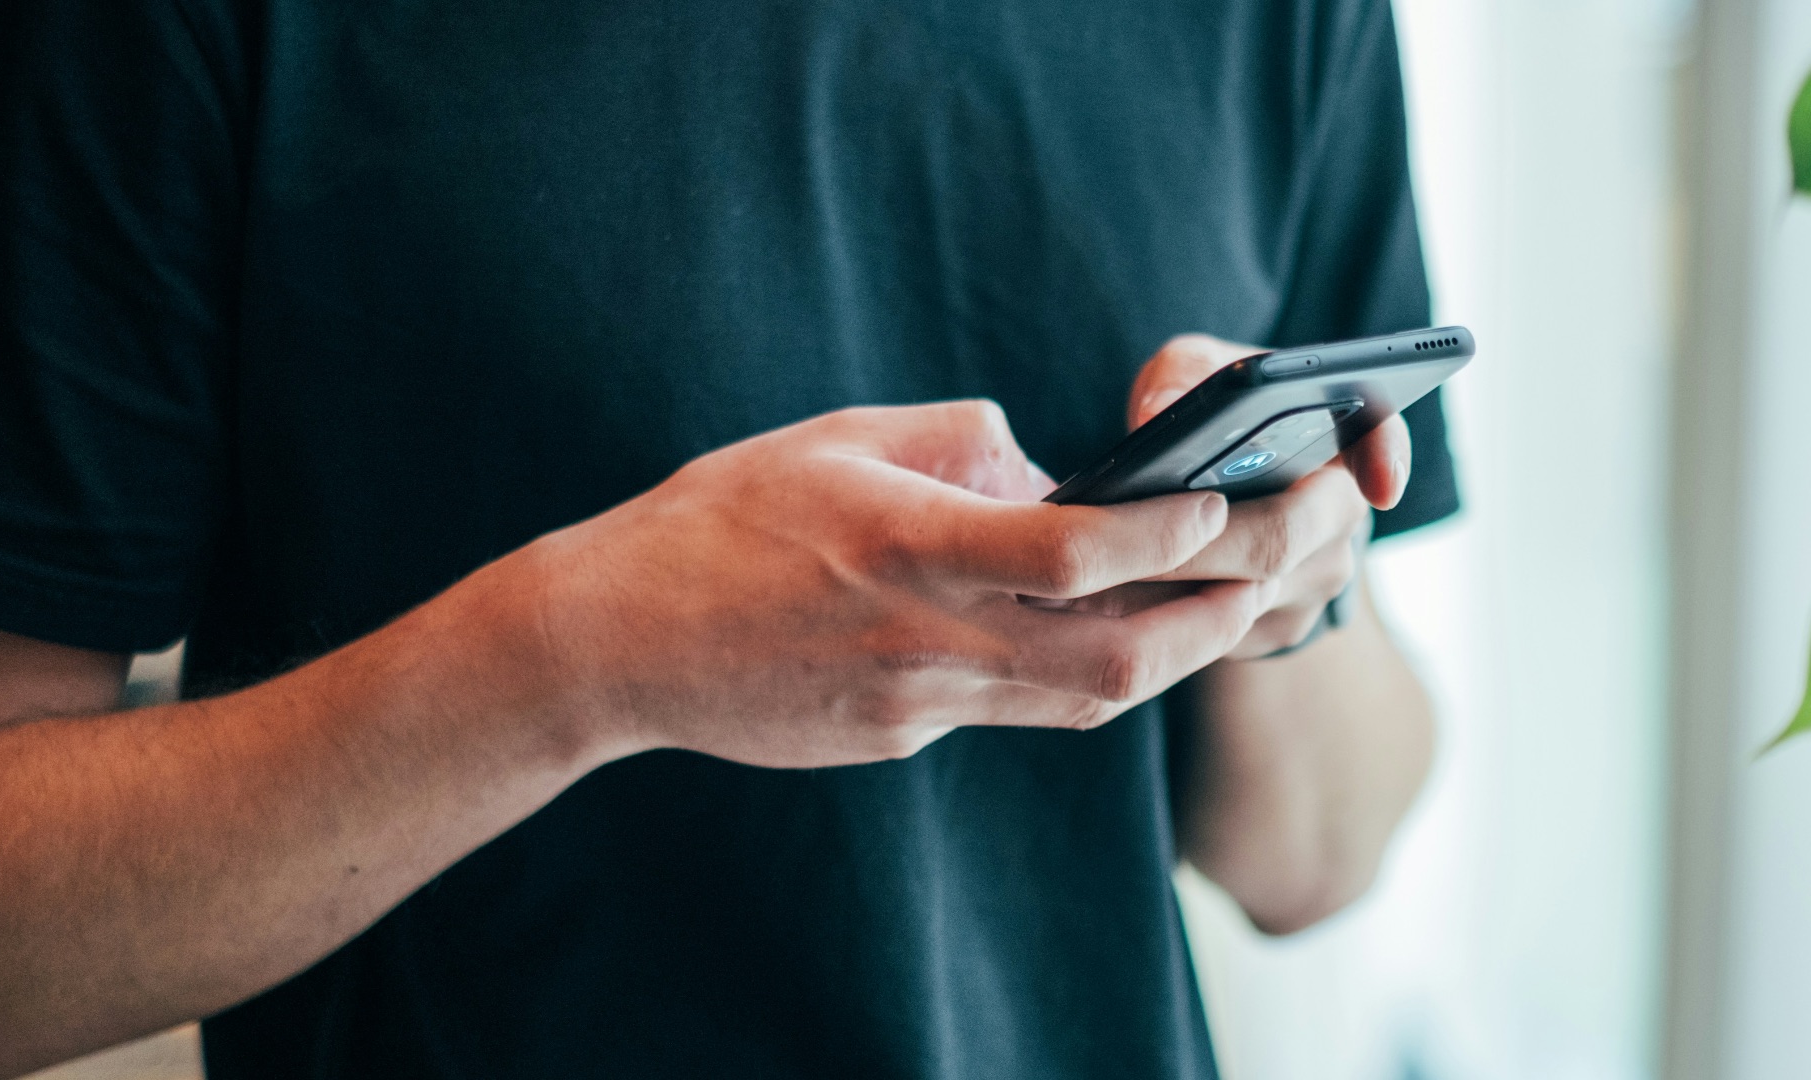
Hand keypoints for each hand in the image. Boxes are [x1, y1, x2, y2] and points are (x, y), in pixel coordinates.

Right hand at [468, 401, 1274, 768]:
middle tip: (1278, 567)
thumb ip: (956, 442)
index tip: (1229, 497)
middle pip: (1116, 657)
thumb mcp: (836, 438)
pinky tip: (1097, 635)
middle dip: (1216, 616)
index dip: (1172, 531)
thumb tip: (1045, 467)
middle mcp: (926, 639)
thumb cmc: (717, 520)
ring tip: (1221, 607)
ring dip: (1169, 657)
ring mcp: (916, 706)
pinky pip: (1015, 712)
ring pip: (1083, 703)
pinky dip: (1074, 674)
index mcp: (909, 548)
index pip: (1076, 553)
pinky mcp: (901, 738)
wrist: (618, 641)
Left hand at [1121, 334, 1410, 659]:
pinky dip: (1160, 615)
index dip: (1386, 459)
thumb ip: (1181, 374)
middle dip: (1198, 540)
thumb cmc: (1206, 419)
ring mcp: (1315, 580)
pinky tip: (1108, 599)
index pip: (1380, 437)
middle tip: (1125, 536)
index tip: (1380, 486)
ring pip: (1244, 595)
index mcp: (1337, 435)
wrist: (1212, 494)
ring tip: (1096, 567)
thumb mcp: (1192, 374)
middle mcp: (1340, 512)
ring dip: (1169, 584)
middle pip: (1280, 538)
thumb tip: (1157, 415)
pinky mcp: (1277, 630)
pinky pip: (1220, 632)